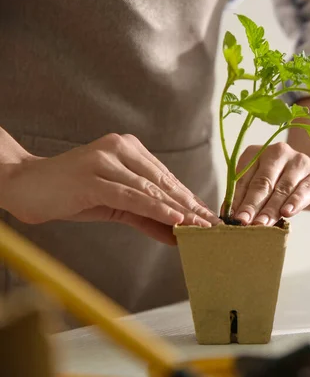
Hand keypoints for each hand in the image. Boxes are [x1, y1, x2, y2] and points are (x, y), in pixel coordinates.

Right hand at [0, 133, 219, 244]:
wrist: (26, 186)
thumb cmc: (71, 194)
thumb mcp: (114, 204)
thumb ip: (145, 215)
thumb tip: (175, 233)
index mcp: (128, 148)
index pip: (165, 177)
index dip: (189, 198)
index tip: (208, 216)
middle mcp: (120, 148)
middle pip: (164, 182)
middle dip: (190, 206)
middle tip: (212, 225)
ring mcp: (106, 160)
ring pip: (151, 189)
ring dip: (179, 211)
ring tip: (201, 227)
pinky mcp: (94, 177)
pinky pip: (133, 196)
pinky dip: (156, 209)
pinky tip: (176, 220)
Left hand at [231, 142, 309, 225]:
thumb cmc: (281, 184)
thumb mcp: (262, 187)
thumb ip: (245, 197)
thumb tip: (227, 214)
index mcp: (257, 153)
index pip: (244, 177)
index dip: (237, 198)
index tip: (232, 216)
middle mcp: (278, 152)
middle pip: (263, 182)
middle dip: (252, 204)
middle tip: (244, 221)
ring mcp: (300, 161)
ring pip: (282, 187)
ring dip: (271, 208)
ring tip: (262, 223)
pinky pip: (304, 189)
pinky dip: (295, 202)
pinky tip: (287, 213)